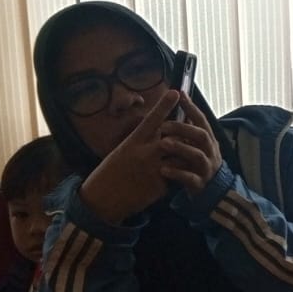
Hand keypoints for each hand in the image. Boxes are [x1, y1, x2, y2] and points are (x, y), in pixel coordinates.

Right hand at [79, 92, 177, 223]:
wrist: (102, 199)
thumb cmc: (111, 172)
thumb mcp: (122, 151)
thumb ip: (141, 142)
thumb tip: (159, 132)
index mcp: (133, 142)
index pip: (151, 120)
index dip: (164, 106)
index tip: (174, 92)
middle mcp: (144, 153)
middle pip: (173, 138)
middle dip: (183, 136)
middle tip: (190, 133)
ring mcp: (153, 170)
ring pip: (179, 157)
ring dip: (183, 157)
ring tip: (184, 157)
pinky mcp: (160, 186)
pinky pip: (175, 177)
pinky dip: (175, 176)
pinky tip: (170, 178)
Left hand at [158, 93, 223, 194]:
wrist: (211, 192)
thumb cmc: (199, 164)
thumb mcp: (197, 146)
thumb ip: (190, 130)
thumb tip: (181, 108)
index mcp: (208, 140)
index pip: (202, 120)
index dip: (192, 107)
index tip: (180, 94)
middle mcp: (210, 152)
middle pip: (200, 136)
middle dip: (183, 129)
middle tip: (163, 126)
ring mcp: (206, 168)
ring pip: (196, 155)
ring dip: (180, 148)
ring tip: (163, 144)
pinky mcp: (200, 183)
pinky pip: (189, 178)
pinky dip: (176, 173)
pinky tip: (163, 170)